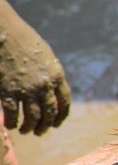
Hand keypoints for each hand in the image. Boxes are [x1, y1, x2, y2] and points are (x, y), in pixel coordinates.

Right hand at [0, 0, 70, 134]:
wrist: (4, 32)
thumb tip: (51, 88)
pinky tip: (11, 125)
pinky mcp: (8, 91)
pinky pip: (13, 114)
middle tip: (40, 132)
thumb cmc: (23, 40)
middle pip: (50, 113)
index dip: (61, 116)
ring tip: (26, 131)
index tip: (57, 123)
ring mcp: (27, 89)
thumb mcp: (45, 55)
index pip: (64, 102)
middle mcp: (45, 85)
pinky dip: (13, 123)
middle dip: (46, 125)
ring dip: (30, 127)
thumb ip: (50, 73)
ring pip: (33, 117)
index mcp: (57, 75)